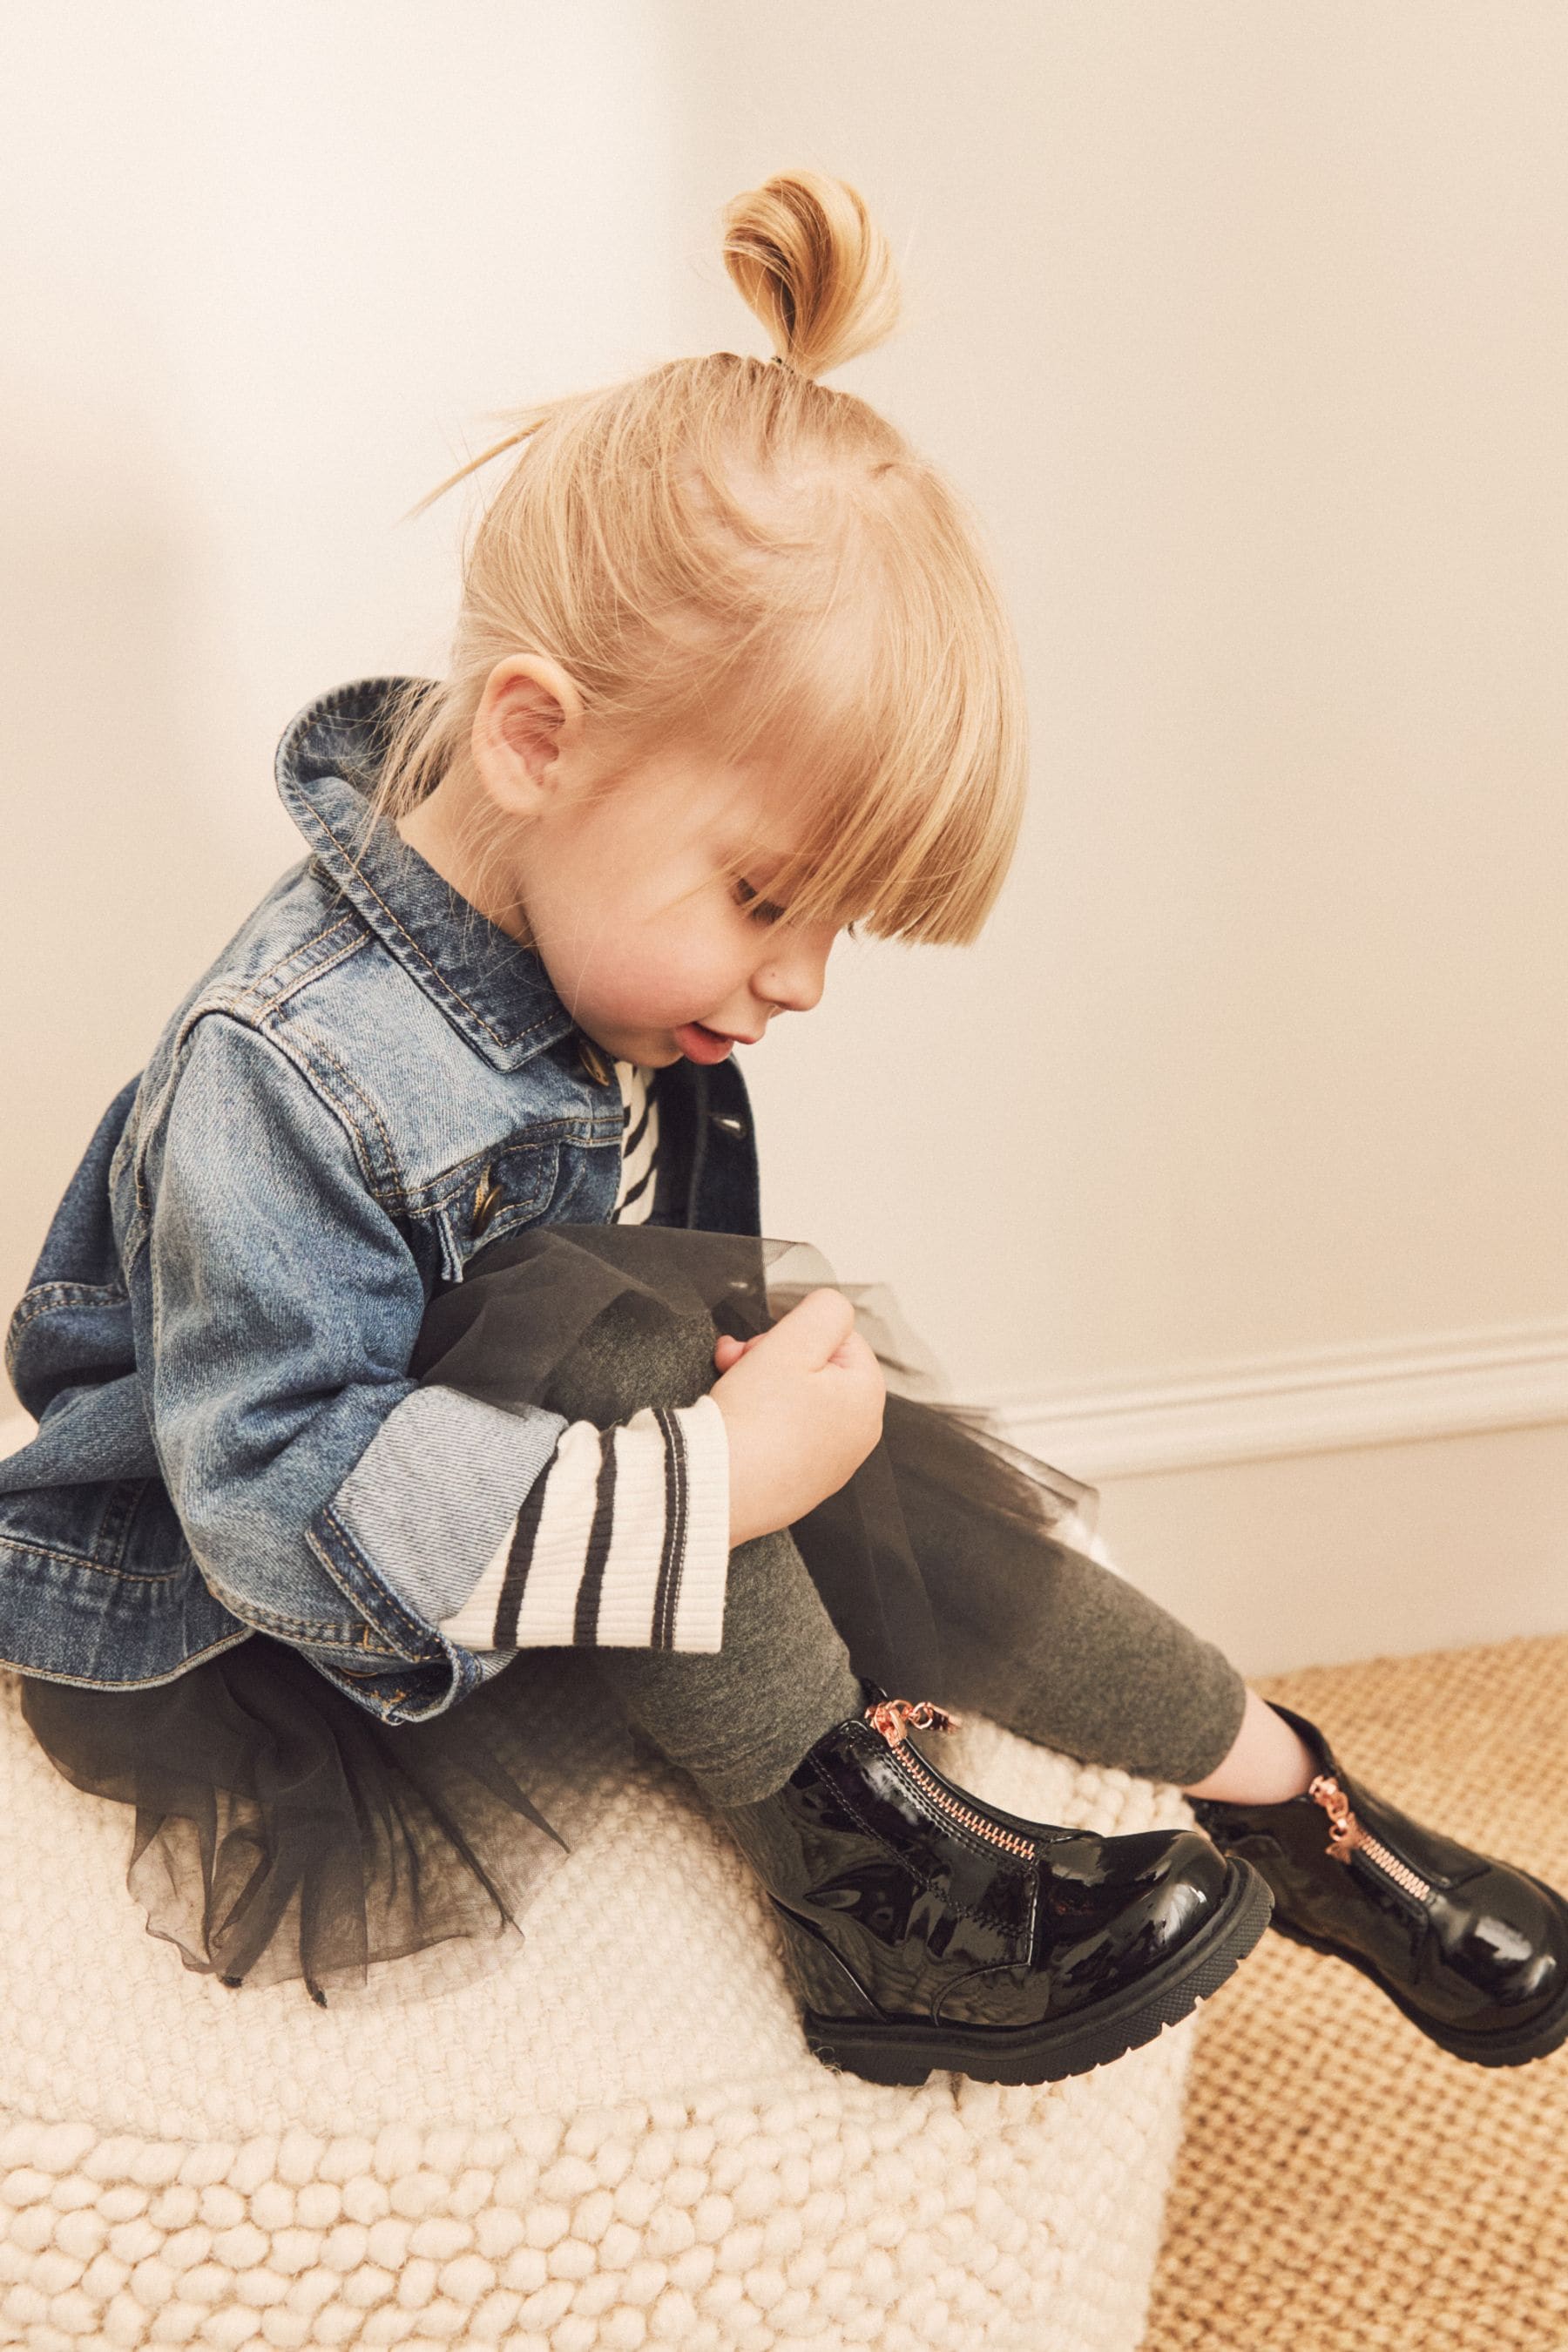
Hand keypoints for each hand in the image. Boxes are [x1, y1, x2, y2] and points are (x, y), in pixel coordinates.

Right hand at [709, 1288, 885, 1547]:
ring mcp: (828, 1463)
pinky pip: (782, 1436)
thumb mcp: (793, 1342)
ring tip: (729, 1389)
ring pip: (796, 1400)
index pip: (839, 1337)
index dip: (794, 1332)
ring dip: (760, 1385)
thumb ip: (825, 1311)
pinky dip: (758, 1423)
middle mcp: (857, 1435)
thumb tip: (833, 1312)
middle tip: (737, 1362)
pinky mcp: (798, 1483)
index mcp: (867, 1398)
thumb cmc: (754, 1421)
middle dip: (772, 1357)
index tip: (761, 1344)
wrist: (714, 1486)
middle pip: (816, 1369)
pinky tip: (734, 1424)